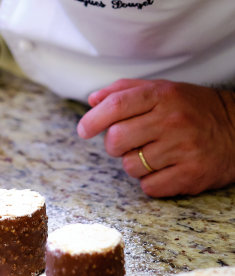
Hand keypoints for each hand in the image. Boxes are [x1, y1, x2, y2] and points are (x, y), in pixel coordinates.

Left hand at [77, 79, 234, 196]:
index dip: (93, 119)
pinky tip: (161, 168)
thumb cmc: (191, 107)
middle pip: (116, 139)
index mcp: (161, 95)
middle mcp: (171, 120)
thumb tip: (93, 100)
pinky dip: (148, 181)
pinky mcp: (192, 175)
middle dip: (112, 144)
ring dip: (131, 163)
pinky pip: (150, 187)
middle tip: (123, 142)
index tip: (83, 130)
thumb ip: (124, 90)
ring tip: (149, 153)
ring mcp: (183, 149)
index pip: (116, 105)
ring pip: (130, 166)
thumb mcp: (160, 88)